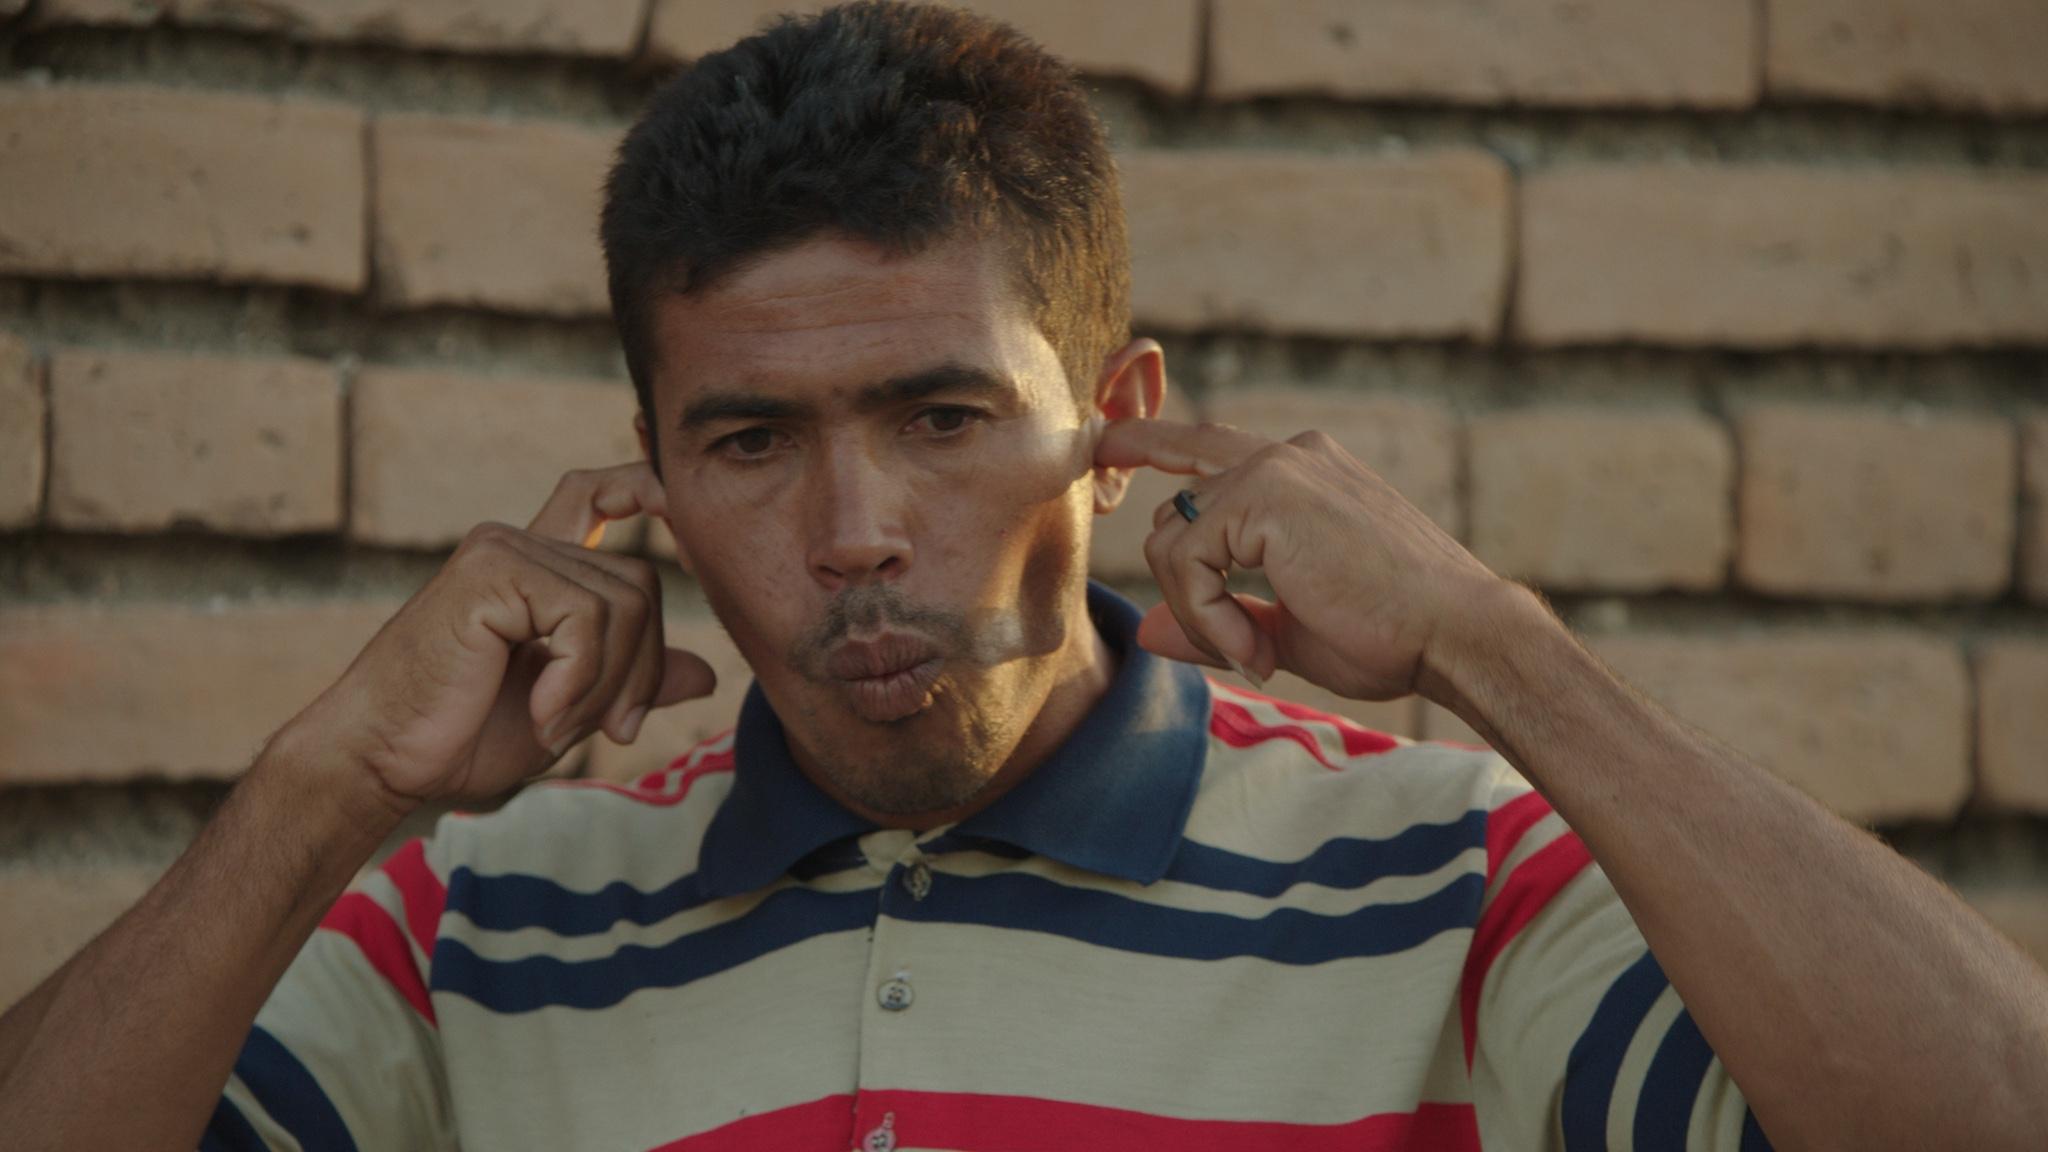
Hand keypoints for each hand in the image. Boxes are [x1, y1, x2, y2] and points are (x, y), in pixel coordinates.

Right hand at [290, 463, 715, 809]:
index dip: (646, 486)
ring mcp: (504, 550)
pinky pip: (586, 618)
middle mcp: (520, 545)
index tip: (677, 505)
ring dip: (607, 686)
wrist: (380, 760)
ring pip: (623, 603)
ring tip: (557, 725)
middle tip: (607, 731)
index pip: (597, 495)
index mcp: (535, 569)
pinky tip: (542, 715)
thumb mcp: (571, 710)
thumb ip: (631, 681)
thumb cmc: (462, 738)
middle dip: (640, 669)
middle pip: (641, 581)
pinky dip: (580, 681)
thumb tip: (706, 675)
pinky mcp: (491, 570)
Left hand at [1094, 419, 1517, 702]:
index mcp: (1303, 471)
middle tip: (1242, 648)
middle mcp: (1287, 454)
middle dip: (1186, 590)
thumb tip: (1146, 635)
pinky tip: (1258, 648)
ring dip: (1200, 614)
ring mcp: (1275, 466)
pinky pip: (1187, 562)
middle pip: (1176, 510)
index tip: (1107, 443)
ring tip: (1261, 652)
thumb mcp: (1287, 631)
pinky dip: (1207, 617)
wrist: (1457, 634)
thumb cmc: (1394, 636)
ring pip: (1173, 542)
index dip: (1150, 442)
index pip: (1206, 446)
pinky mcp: (1265, 494)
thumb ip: (1217, 619)